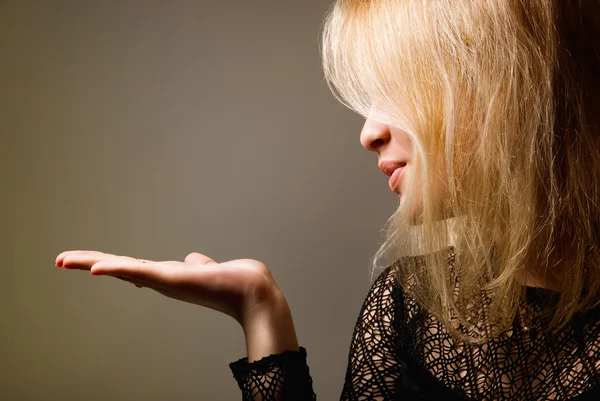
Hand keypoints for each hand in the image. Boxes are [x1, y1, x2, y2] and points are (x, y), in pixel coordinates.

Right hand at [55, 250, 282, 326]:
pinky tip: (95, 267)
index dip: (111, 265)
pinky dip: (116, 269)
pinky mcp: (171, 278)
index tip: (91, 264)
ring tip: (63, 259)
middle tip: (60, 260)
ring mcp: (165, 280)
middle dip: (89, 264)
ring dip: (91, 263)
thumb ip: (199, 265)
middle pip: (120, 268)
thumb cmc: (235, 282)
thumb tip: (194, 260)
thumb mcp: (210, 269)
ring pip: (121, 268)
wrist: (253, 292)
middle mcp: (163, 280)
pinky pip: (138, 271)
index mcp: (170, 276)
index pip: (133, 267)